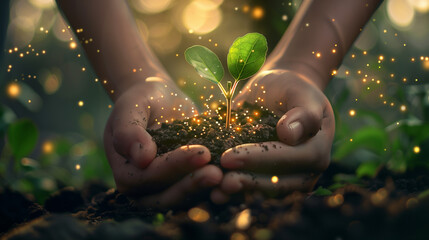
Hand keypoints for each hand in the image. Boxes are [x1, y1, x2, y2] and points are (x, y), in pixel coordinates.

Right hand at [104, 77, 221, 207]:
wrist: (160, 100)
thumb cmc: (141, 101)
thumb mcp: (130, 108)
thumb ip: (129, 132)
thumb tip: (141, 159)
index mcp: (125, 174)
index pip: (151, 175)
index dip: (175, 166)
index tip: (201, 153)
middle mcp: (145, 189)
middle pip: (169, 194)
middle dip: (194, 183)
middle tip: (217, 173)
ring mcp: (167, 190)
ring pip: (188, 197)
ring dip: (208, 189)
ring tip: (228, 177)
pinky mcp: (187, 185)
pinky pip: (202, 191)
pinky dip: (218, 187)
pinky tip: (235, 177)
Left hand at [210, 69, 334, 203]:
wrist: (281, 95)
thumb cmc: (292, 90)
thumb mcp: (300, 92)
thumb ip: (303, 113)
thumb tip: (289, 134)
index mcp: (316, 150)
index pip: (286, 158)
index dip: (258, 159)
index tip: (229, 157)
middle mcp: (304, 171)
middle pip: (276, 182)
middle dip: (246, 182)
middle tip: (220, 180)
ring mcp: (287, 180)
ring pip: (263, 191)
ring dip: (239, 193)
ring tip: (215, 192)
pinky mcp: (269, 182)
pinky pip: (252, 190)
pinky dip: (234, 193)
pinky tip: (214, 193)